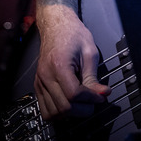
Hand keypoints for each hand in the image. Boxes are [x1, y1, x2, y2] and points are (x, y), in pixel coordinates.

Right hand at [33, 4, 110, 118]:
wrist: (56, 26)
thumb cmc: (73, 34)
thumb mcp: (89, 52)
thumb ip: (93, 76)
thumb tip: (102, 94)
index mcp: (59, 66)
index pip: (74, 95)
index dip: (91, 99)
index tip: (101, 96)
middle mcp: (46, 76)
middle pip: (63, 107)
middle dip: (83, 109)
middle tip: (95, 101)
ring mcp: (40, 83)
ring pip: (53, 113)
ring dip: (71, 114)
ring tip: (83, 104)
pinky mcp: (38, 86)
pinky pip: (45, 109)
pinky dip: (59, 112)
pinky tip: (71, 104)